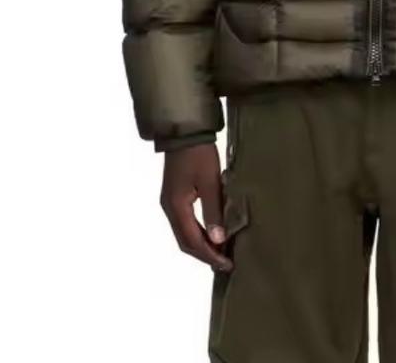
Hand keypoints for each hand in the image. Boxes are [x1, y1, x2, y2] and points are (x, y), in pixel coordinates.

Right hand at [159, 142, 233, 270]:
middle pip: (185, 241)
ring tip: (220, 252)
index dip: (209, 255)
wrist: (185, 132)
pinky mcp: (175, 196)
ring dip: (201, 244)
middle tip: (225, 262)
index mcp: (176, 207)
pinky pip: (185, 222)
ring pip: (184, 233)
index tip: (226, 264)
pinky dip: (198, 232)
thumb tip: (218, 240)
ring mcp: (170, 202)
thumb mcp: (210, 182)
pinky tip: (212, 232)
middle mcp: (169, 208)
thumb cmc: (199, 155)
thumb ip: (213, 211)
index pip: (192, 241)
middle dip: (204, 254)